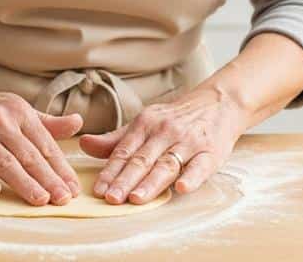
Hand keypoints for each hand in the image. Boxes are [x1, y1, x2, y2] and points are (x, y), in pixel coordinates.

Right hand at [0, 78, 84, 205]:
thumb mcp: (18, 110)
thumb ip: (47, 123)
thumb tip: (78, 123)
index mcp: (19, 112)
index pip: (45, 144)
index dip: (60, 168)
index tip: (73, 188)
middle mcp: (0, 121)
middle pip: (28, 155)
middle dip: (48, 179)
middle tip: (63, 199)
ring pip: (5, 162)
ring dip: (24, 183)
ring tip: (41, 200)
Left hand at [78, 86, 245, 204]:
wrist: (218, 103)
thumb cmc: (175, 119)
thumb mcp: (145, 123)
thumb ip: (116, 139)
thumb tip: (84, 145)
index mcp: (146, 124)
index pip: (124, 151)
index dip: (110, 171)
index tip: (98, 189)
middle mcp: (165, 131)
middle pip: (142, 159)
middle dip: (125, 180)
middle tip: (111, 198)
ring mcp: (189, 141)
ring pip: (167, 164)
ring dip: (151, 182)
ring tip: (136, 198)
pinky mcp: (211, 152)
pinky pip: (200, 167)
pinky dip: (191, 177)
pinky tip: (181, 188)